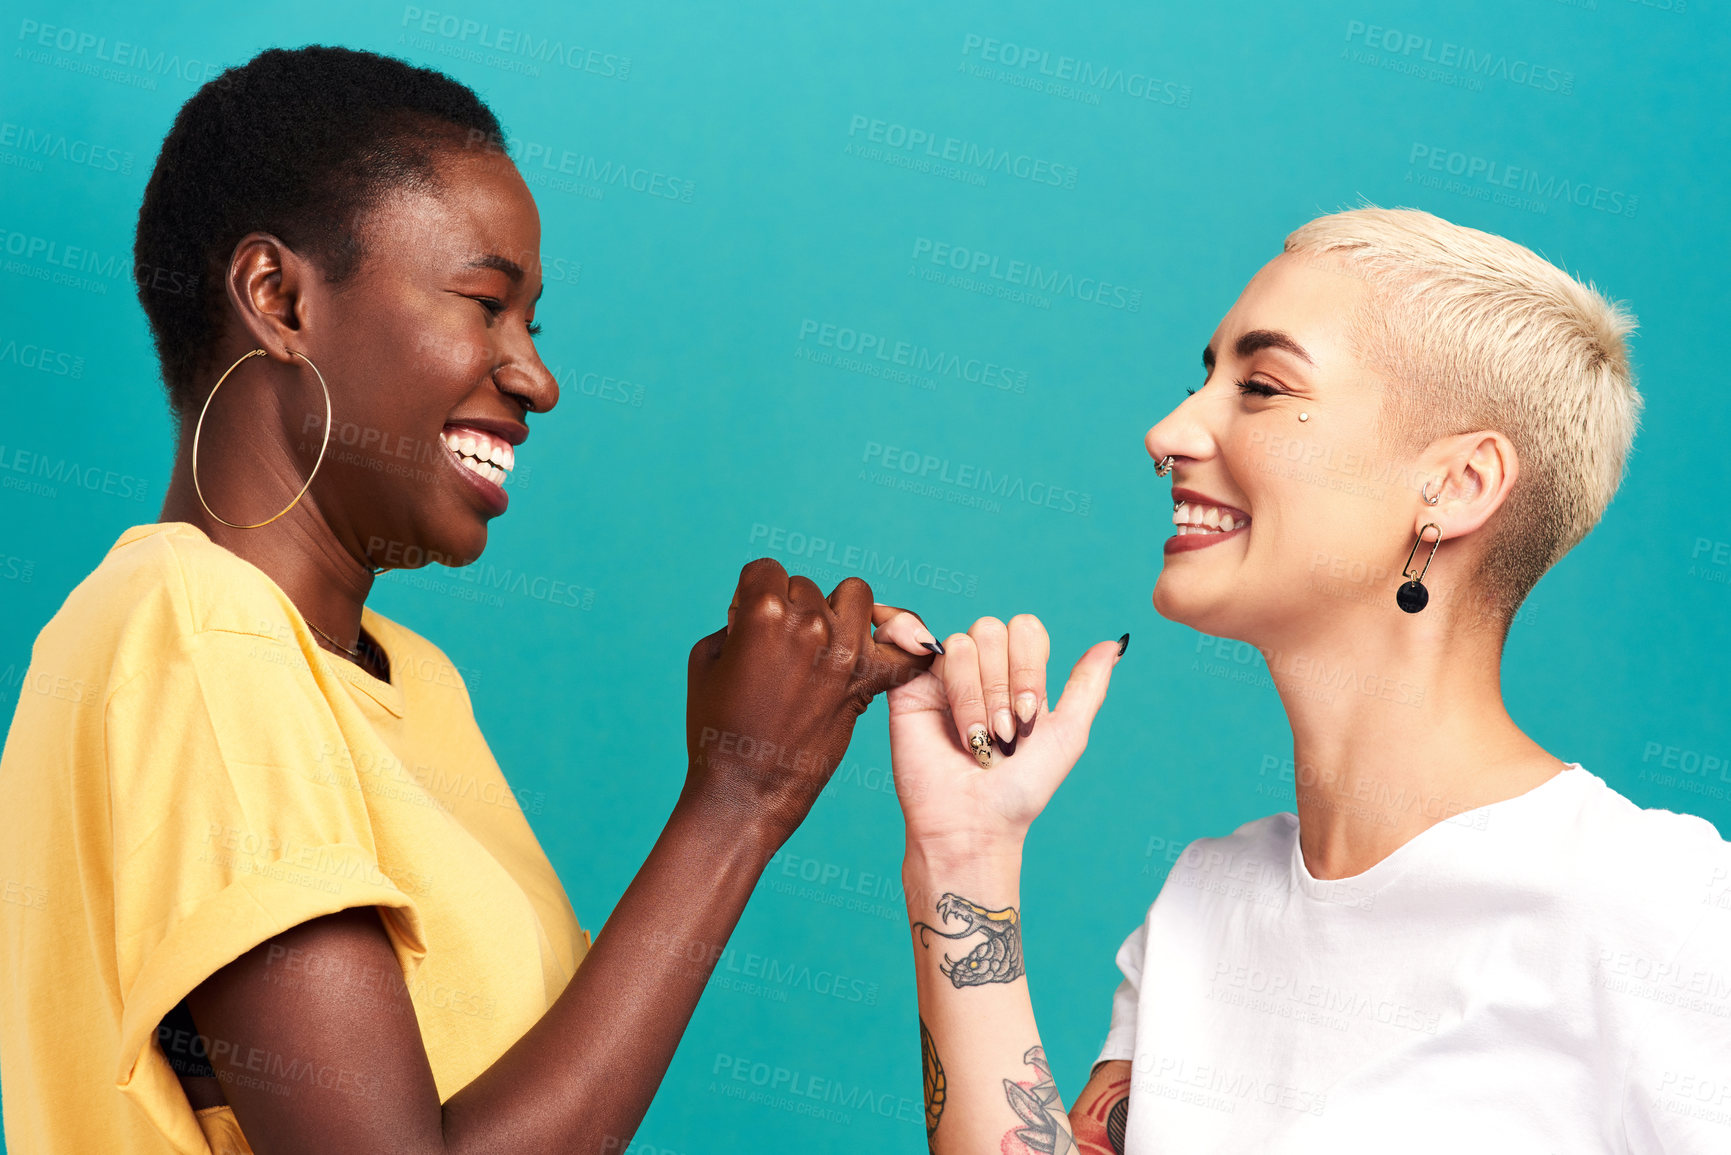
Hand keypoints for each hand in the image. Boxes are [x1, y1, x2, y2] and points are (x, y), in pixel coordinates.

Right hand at [684, 558, 937, 845]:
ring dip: (837, 611)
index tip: (746, 624)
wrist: (743, 790)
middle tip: (775, 651)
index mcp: (763, 612)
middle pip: (806, 585)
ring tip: (819, 644)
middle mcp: (809, 624)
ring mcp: (844, 652)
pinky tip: (890, 646)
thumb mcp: (707, 657)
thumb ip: (737, 619)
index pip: (765, 570)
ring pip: (854, 595)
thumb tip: (763, 608)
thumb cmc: (714, 726)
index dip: (751, 594)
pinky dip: (905, 643)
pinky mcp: (867, 681)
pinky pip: (907, 648)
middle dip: (789, 608)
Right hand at [888, 615, 1123, 855]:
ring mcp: (942, 676)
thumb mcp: (1067, 736)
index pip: (1025, 630)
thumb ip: (1088, 687)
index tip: (1026, 716)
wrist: (973, 823)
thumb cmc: (1020, 789)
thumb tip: (1113, 643)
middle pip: (992, 631)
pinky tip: (924, 655)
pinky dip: (909, 631)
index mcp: (1017, 675)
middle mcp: (980, 670)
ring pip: (960, 644)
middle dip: (1000, 685)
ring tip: (972, 738)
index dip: (1027, 668)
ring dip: (970, 696)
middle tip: (1001, 733)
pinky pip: (908, 634)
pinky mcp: (906, 686)